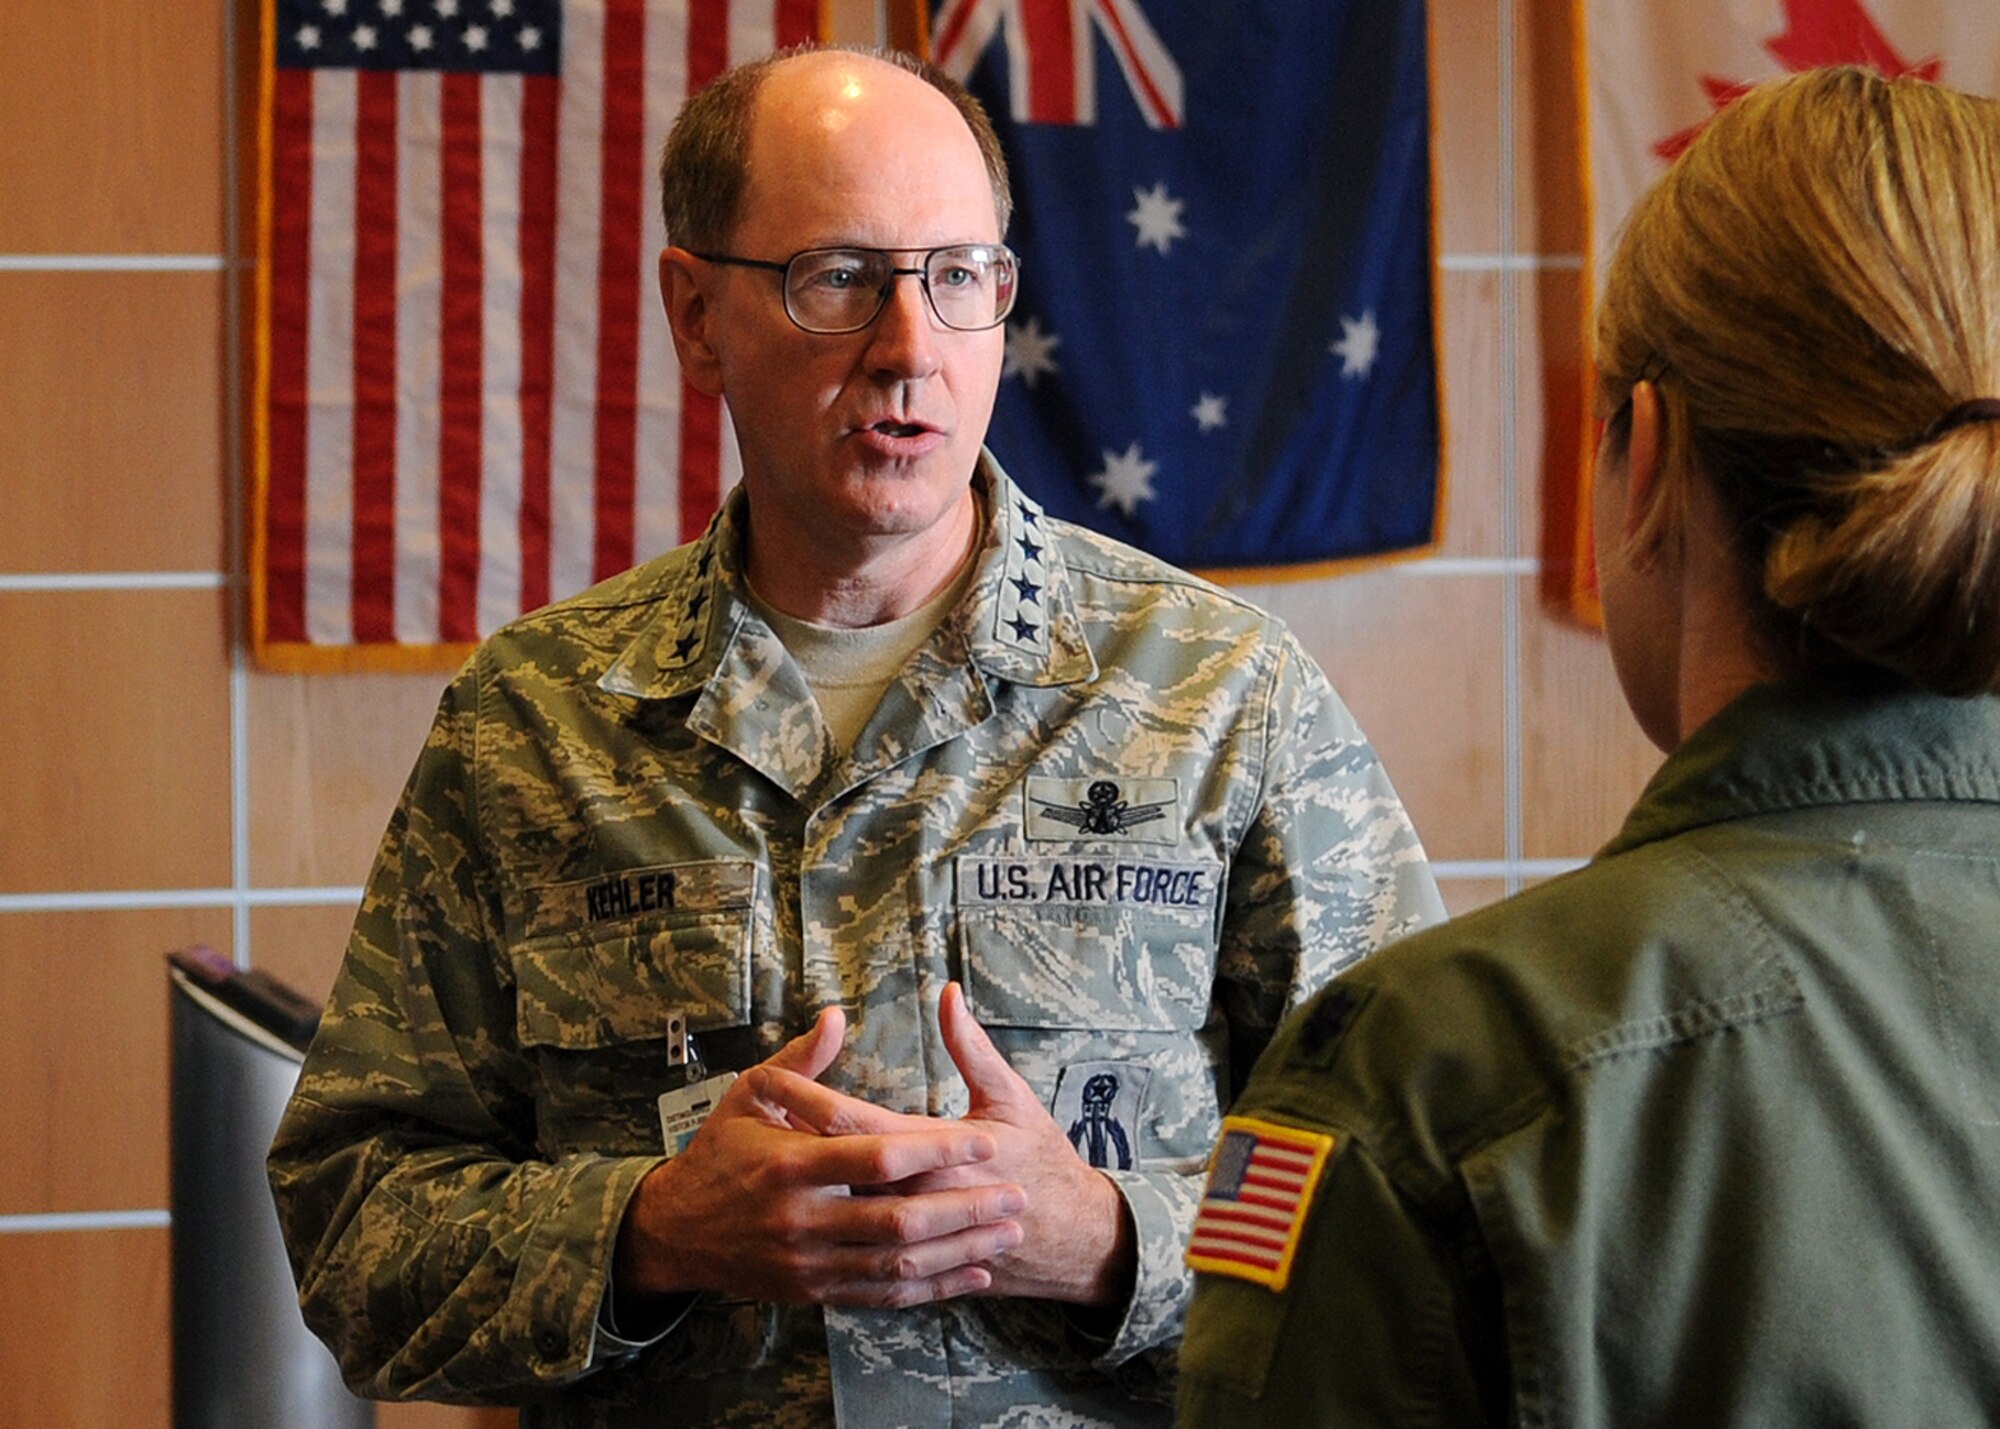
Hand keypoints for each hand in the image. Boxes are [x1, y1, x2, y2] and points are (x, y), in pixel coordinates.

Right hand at [613, 1006, 1026, 1308]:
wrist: (674, 1230)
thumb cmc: (717, 1153)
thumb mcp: (748, 1094)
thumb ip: (802, 1060)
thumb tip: (838, 1014)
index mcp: (791, 1164)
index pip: (880, 1158)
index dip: (939, 1151)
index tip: (986, 1141)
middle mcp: (802, 1219)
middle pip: (900, 1220)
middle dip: (966, 1208)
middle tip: (1016, 1195)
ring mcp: (809, 1262)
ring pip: (899, 1264)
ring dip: (960, 1251)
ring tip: (1007, 1233)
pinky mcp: (814, 1291)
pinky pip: (883, 1296)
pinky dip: (932, 1289)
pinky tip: (971, 1275)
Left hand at [756, 983, 1136, 1306]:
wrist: (1070, 1237)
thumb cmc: (1042, 1159)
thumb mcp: (1012, 1098)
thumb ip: (973, 1049)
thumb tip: (949, 995)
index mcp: (937, 1148)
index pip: (856, 1122)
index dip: (810, 1099)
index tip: (771, 1080)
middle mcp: (917, 1192)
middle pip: (837, 1168)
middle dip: (792, 1141)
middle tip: (745, 1118)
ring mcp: (913, 1231)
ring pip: (840, 1210)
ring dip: (800, 1187)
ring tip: (755, 1162)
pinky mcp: (914, 1257)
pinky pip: (857, 1247)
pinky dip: (823, 1227)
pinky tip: (800, 1208)